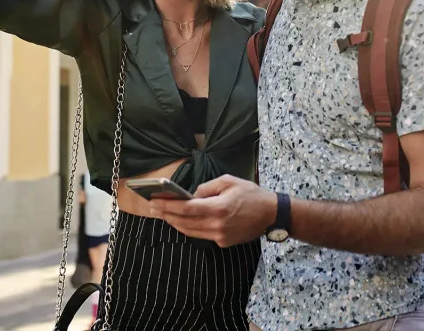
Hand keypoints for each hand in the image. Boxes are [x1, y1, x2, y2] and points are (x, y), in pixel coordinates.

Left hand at [150, 175, 276, 246]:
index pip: (186, 209)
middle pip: (184, 222)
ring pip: (190, 231)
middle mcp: (217, 225)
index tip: (154, 201)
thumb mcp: (229, 181)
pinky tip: (181, 221)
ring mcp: (220, 236)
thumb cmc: (251, 194)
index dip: (168, 206)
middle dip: (166, 214)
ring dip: (174, 223)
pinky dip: (188, 227)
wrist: (271, 214)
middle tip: (152, 207)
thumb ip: (207, 188)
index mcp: (219, 208)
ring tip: (163, 214)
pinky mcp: (223, 242)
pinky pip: (200, 235)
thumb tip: (191, 195)